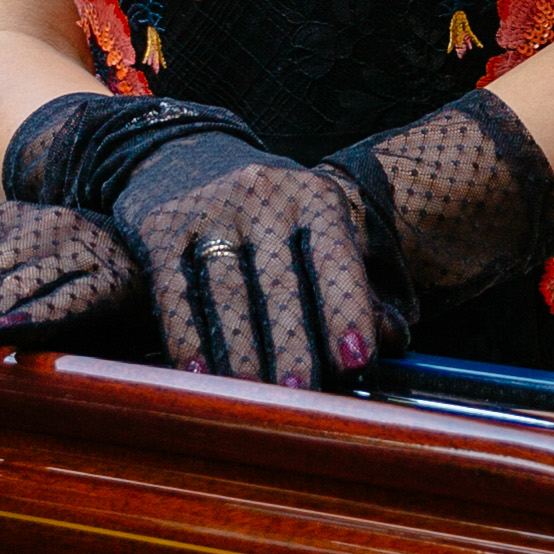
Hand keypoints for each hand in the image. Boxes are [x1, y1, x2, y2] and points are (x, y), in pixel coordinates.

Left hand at [0, 203, 148, 380]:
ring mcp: (74, 247)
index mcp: (1, 229)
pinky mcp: (115, 274)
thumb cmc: (89, 274)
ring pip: (3, 294)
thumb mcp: (26, 276)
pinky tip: (4, 337)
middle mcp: (31, 229)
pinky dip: (37, 315)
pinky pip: (71, 298)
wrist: (178, 238)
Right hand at [126, 150, 397, 384]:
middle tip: (298, 393)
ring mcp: (209, 207)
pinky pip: (175, 290)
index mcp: (315, 196)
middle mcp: (263, 194)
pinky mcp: (161, 227)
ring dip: (239, 347)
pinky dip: (185, 333)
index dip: (345, 309)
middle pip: (279, 280)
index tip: (355, 360)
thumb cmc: (274, 221)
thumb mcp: (319, 233)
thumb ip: (355, 288)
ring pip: (226, 288)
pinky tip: (195, 371)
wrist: (189, 158)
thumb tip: (393, 342)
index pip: (334, 256)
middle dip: (291, 340)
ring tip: (248, 394)